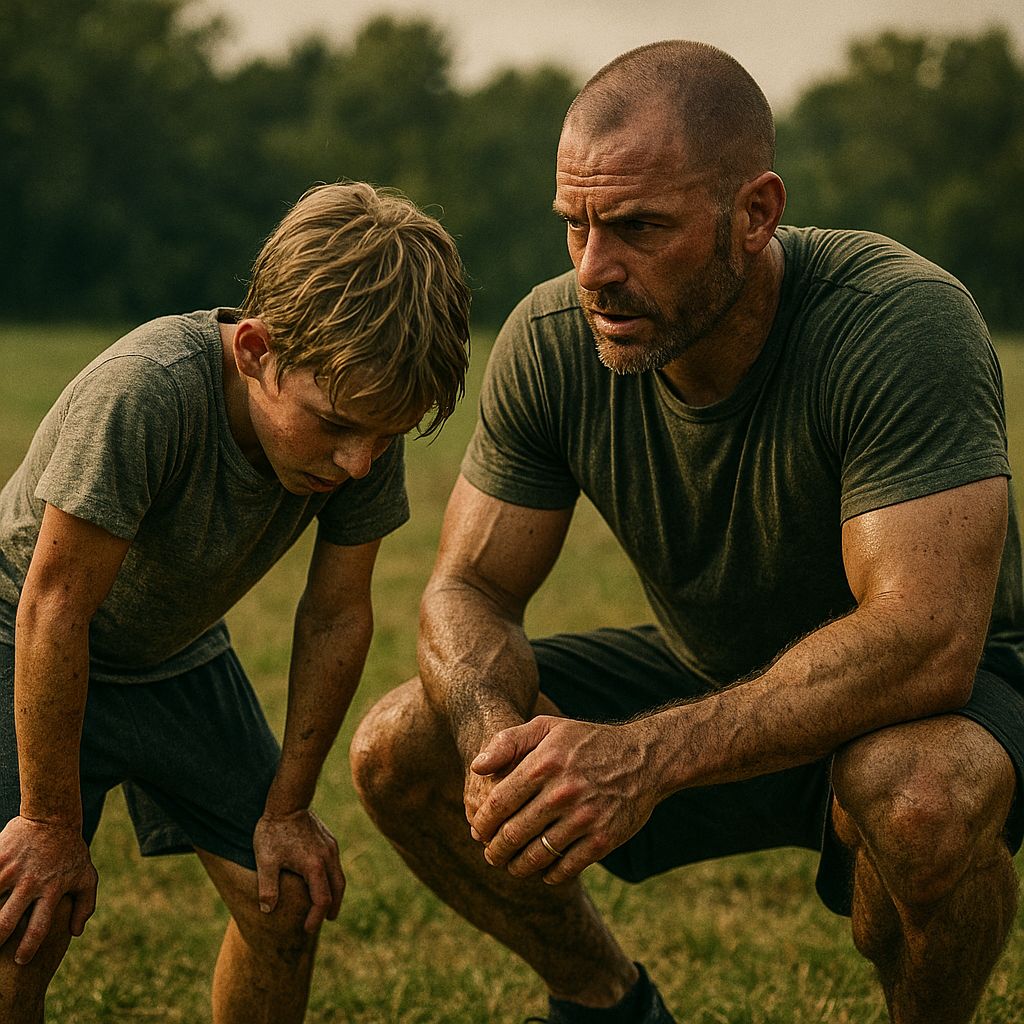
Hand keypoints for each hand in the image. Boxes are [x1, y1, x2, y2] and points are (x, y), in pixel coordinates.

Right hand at [0, 815, 96, 963]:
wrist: (53, 816)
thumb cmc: (70, 851)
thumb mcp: (86, 876)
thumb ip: (84, 905)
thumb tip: (77, 933)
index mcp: (51, 890)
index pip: (38, 929)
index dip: (28, 950)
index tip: (20, 961)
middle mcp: (30, 884)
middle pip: (5, 923)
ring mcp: (11, 871)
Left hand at [253, 809, 344, 932]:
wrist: (287, 802)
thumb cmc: (273, 832)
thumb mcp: (266, 861)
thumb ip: (268, 888)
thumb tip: (267, 911)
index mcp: (314, 867)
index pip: (321, 900)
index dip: (315, 918)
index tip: (307, 929)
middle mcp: (328, 858)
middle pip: (338, 889)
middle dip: (333, 907)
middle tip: (327, 920)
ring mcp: (331, 848)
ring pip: (339, 876)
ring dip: (335, 893)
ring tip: (328, 905)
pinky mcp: (329, 840)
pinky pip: (336, 864)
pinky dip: (333, 878)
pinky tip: (324, 880)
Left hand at [469, 716, 657, 882]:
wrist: (644, 758)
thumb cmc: (587, 742)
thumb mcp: (548, 727)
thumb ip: (508, 742)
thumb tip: (476, 767)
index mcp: (544, 764)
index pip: (498, 803)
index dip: (482, 823)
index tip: (477, 832)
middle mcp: (563, 792)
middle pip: (513, 834)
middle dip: (495, 850)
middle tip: (491, 855)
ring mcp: (585, 818)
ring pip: (536, 855)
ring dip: (517, 866)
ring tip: (512, 865)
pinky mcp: (604, 839)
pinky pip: (566, 867)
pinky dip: (549, 874)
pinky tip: (544, 870)